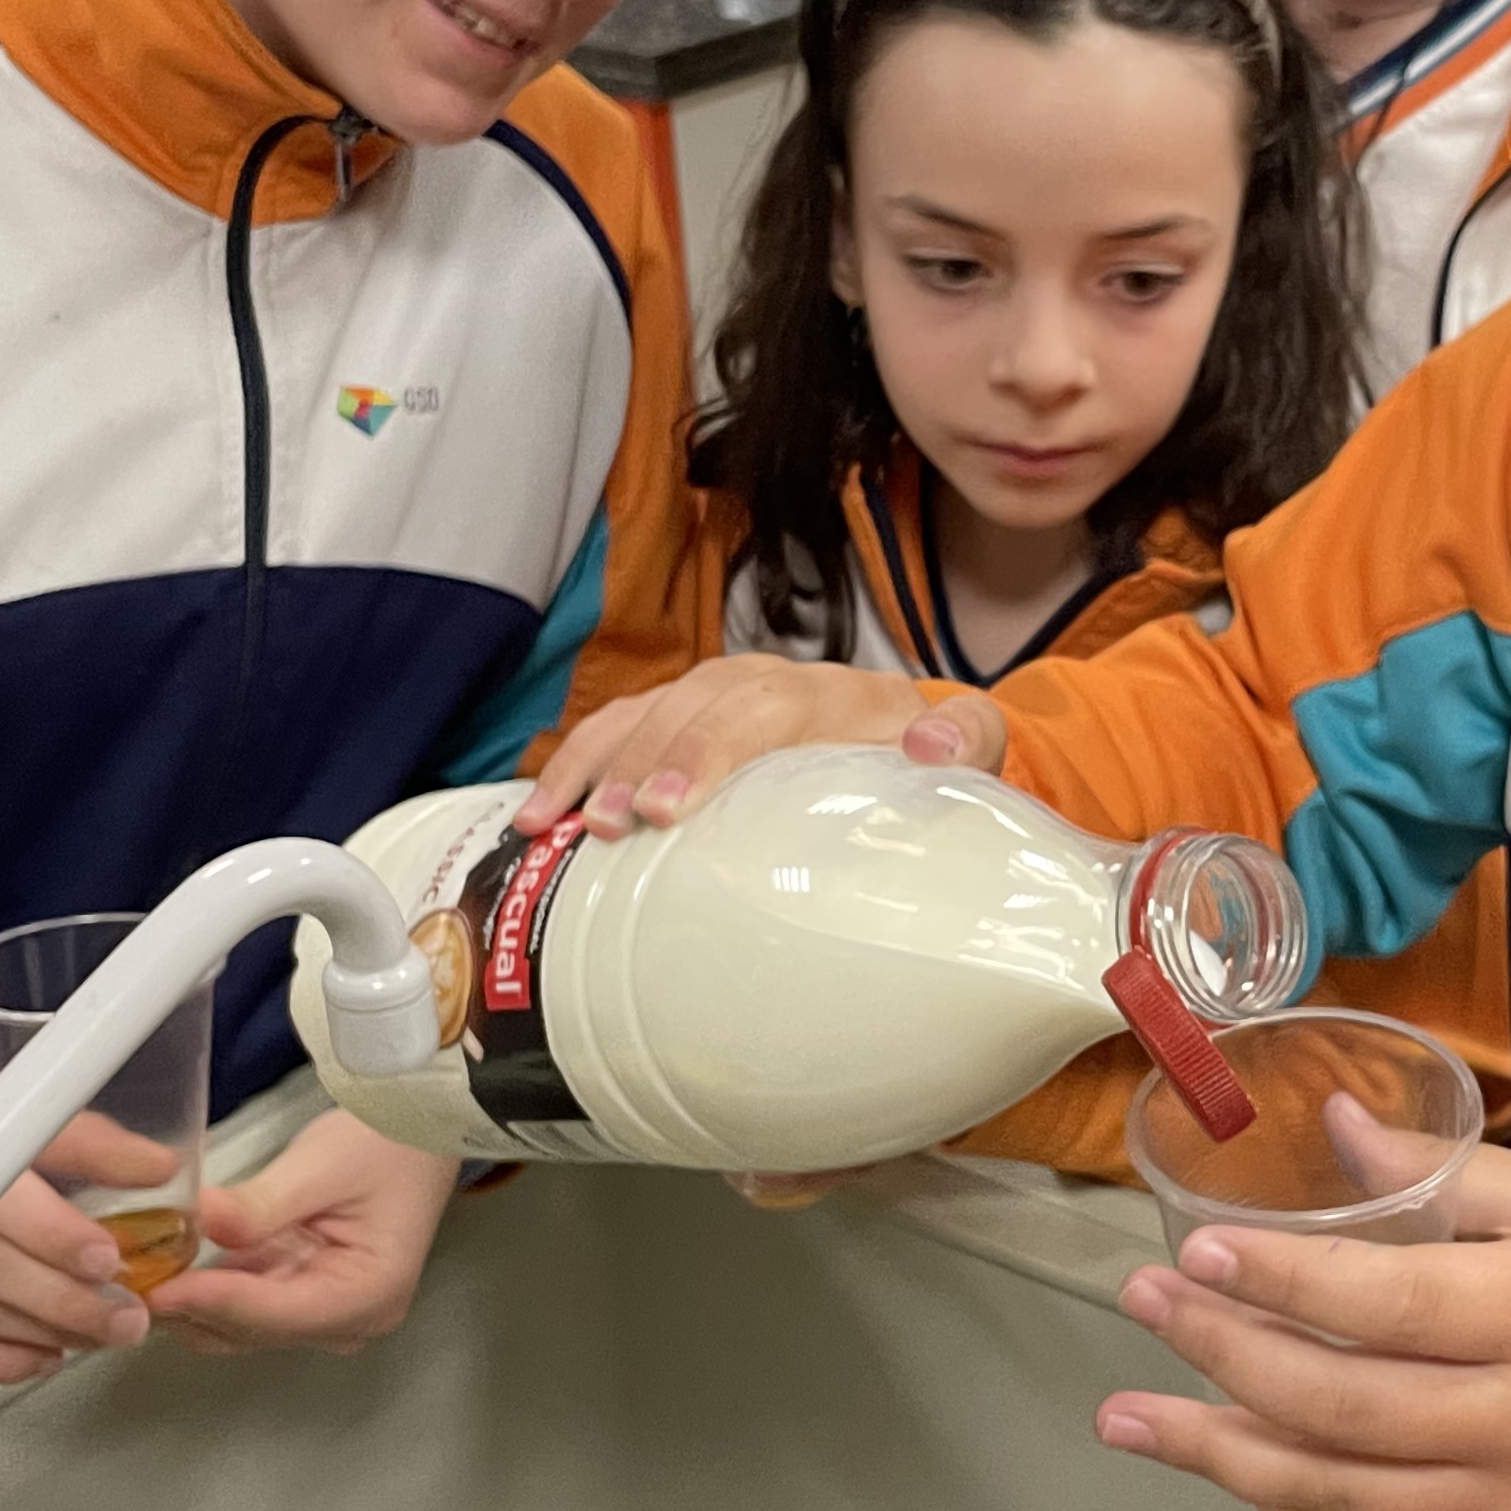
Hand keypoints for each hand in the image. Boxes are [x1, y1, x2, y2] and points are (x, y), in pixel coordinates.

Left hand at [151, 1108, 462, 1354]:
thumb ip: (260, 1204)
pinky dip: (208, 1286)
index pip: (274, 1313)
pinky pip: (246, 1303)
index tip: (157, 1288)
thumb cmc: (387, 1144)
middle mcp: (348, 1321)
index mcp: (367, 1296)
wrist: (417, 1130)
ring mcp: (326, 1314)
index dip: (212, 1300)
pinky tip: (171, 1265)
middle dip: (192, 1306)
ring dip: (193, 1300)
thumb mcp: (322, 1165)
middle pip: (253, 1329)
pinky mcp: (305, 1297)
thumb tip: (200, 1221)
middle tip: (129, 1279)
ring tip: (139, 1272)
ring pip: (241, 1325)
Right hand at [514, 655, 1009, 838]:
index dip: (708, 750)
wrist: (916, 748)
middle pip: (689, 710)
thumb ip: (967, 743)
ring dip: (595, 765)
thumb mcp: (970, 754)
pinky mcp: (682, 719)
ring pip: (644, 714)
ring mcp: (717, 697)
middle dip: (641, 765)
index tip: (670, 806)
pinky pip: (617, 732)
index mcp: (834, 695)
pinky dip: (576, 768)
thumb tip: (929, 746)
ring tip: (556, 824)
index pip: (762, 708)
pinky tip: (540, 816)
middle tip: (610, 826)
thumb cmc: (932, 768)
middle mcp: (768, 684)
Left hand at [1099, 1138, 1510, 1510]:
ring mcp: (1506, 1503)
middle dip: (1224, 1356)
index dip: (1282, 1281)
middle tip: (1143, 1304)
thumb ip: (1448, 1175)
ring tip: (1127, 1419)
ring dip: (1223, 1461)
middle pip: (1342, 1405)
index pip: (1385, 1304)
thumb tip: (1338, 1127)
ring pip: (1343, 1499)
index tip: (1197, 1250)